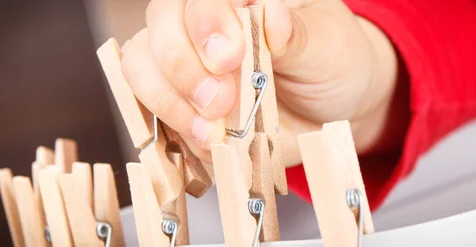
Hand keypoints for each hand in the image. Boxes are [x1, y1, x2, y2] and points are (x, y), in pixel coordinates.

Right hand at [120, 0, 398, 166]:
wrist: (334, 110)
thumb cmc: (334, 64)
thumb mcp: (327, 47)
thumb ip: (296, 35)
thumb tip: (270, 16)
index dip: (205, 22)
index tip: (227, 58)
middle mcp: (204, 21)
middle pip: (159, 24)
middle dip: (181, 66)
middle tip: (218, 101)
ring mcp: (188, 62)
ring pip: (141, 66)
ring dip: (168, 101)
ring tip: (210, 130)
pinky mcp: (183, 103)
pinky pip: (152, 111)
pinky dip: (173, 129)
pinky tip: (206, 141)